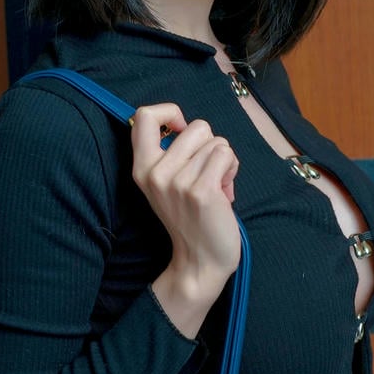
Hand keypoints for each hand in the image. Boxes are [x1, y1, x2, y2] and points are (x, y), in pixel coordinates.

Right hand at [131, 103, 240, 333]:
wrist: (200, 261)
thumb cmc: (190, 217)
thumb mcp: (166, 183)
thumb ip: (170, 153)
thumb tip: (188, 125)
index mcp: (142, 168)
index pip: (143, 116)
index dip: (169, 112)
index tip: (181, 131)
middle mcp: (155, 172)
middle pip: (197, 126)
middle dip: (210, 145)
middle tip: (206, 174)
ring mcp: (178, 182)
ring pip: (217, 142)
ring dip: (223, 162)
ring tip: (215, 186)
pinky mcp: (202, 190)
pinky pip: (226, 154)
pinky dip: (232, 169)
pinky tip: (225, 192)